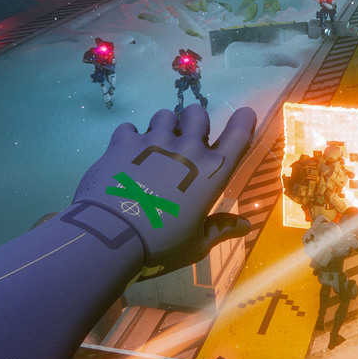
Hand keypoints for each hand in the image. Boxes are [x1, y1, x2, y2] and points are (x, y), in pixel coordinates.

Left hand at [72, 105, 256, 275]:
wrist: (111, 236)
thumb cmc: (161, 244)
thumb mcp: (196, 244)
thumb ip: (221, 229)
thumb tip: (246, 226)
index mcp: (211, 172)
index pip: (237, 136)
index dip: (243, 121)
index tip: (244, 114)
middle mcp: (186, 148)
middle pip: (198, 114)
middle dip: (195, 121)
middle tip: (186, 139)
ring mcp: (153, 140)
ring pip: (164, 115)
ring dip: (164, 126)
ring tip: (154, 145)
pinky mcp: (124, 142)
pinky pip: (130, 128)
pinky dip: (130, 138)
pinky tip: (126, 155)